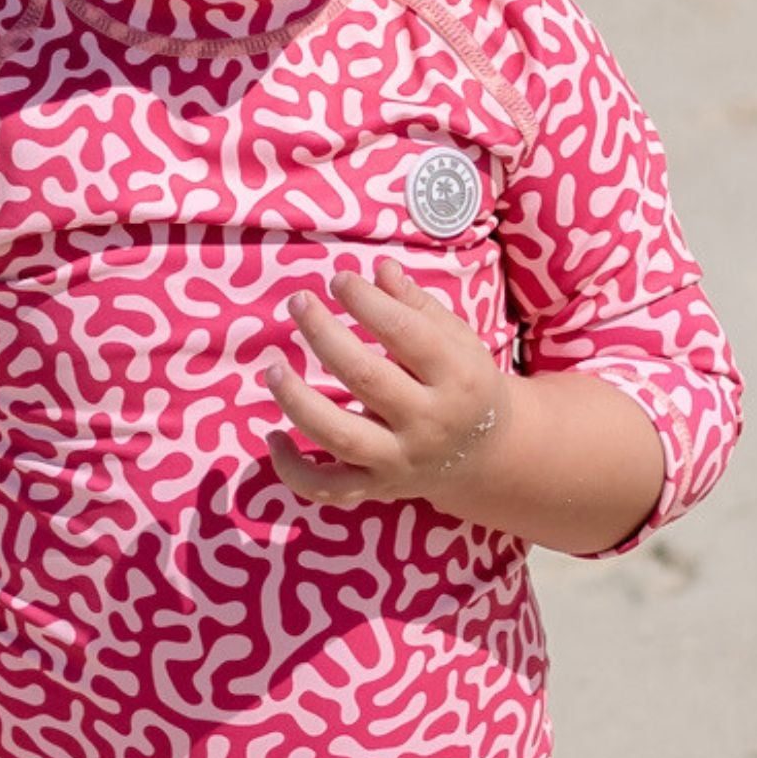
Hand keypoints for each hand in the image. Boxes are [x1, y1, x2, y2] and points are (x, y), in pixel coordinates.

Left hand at [262, 261, 513, 512]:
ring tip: (273, 368)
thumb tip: (381, 269)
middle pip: (366, 378)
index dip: (367, 302)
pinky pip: (328, 488)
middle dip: (325, 335)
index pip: (407, 334)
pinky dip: (294, 470)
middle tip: (299, 302)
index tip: (339, 280)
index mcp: (457, 378)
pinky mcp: (375, 488)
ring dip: (298, 402)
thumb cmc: (462, 383)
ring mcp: (400, 460)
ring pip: (340, 436)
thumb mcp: (457, 340)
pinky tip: (273, 437)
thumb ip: (419, 306)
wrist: (483, 456)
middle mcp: (429, 423)